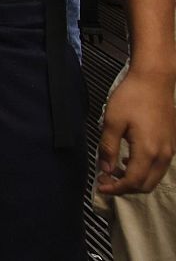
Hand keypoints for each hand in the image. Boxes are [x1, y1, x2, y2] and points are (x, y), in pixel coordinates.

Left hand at [97, 67, 175, 194]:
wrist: (154, 81)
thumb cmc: (131, 98)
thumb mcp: (112, 121)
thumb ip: (108, 148)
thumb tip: (106, 169)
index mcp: (148, 151)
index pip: (133, 182)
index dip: (115, 188)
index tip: (100, 186)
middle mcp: (163, 155)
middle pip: (146, 185)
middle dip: (125, 187)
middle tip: (106, 179)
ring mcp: (170, 150)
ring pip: (154, 177)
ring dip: (135, 179)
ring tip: (115, 170)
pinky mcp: (171, 143)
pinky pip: (159, 167)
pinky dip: (145, 170)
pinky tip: (129, 159)